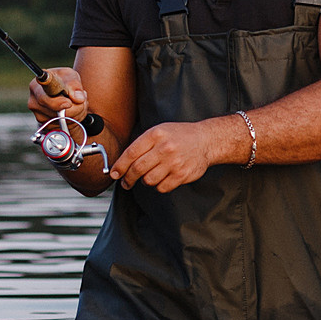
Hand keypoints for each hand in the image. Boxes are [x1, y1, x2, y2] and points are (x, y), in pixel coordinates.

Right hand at [29, 67, 87, 123]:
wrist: (62, 89)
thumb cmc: (63, 80)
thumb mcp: (70, 75)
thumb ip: (74, 85)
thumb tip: (78, 98)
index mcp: (36, 87)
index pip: (43, 99)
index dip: (57, 103)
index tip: (69, 103)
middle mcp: (34, 103)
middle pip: (58, 113)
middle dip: (76, 107)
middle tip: (81, 97)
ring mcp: (39, 116)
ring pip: (65, 121)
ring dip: (78, 112)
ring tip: (76, 102)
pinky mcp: (47, 125)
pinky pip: (66, 127)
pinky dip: (75, 119)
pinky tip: (73, 109)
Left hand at [110, 118, 238, 193]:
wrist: (206, 140)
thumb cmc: (180, 136)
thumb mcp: (160, 131)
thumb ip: (142, 144)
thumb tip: (122, 163)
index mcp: (156, 135)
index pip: (131, 153)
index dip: (119, 166)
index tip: (114, 174)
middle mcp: (165, 148)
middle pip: (137, 169)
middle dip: (128, 178)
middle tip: (126, 182)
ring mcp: (174, 162)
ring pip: (148, 180)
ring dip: (145, 181)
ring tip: (150, 176)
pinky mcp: (182, 175)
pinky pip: (162, 187)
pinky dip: (159, 186)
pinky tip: (162, 178)